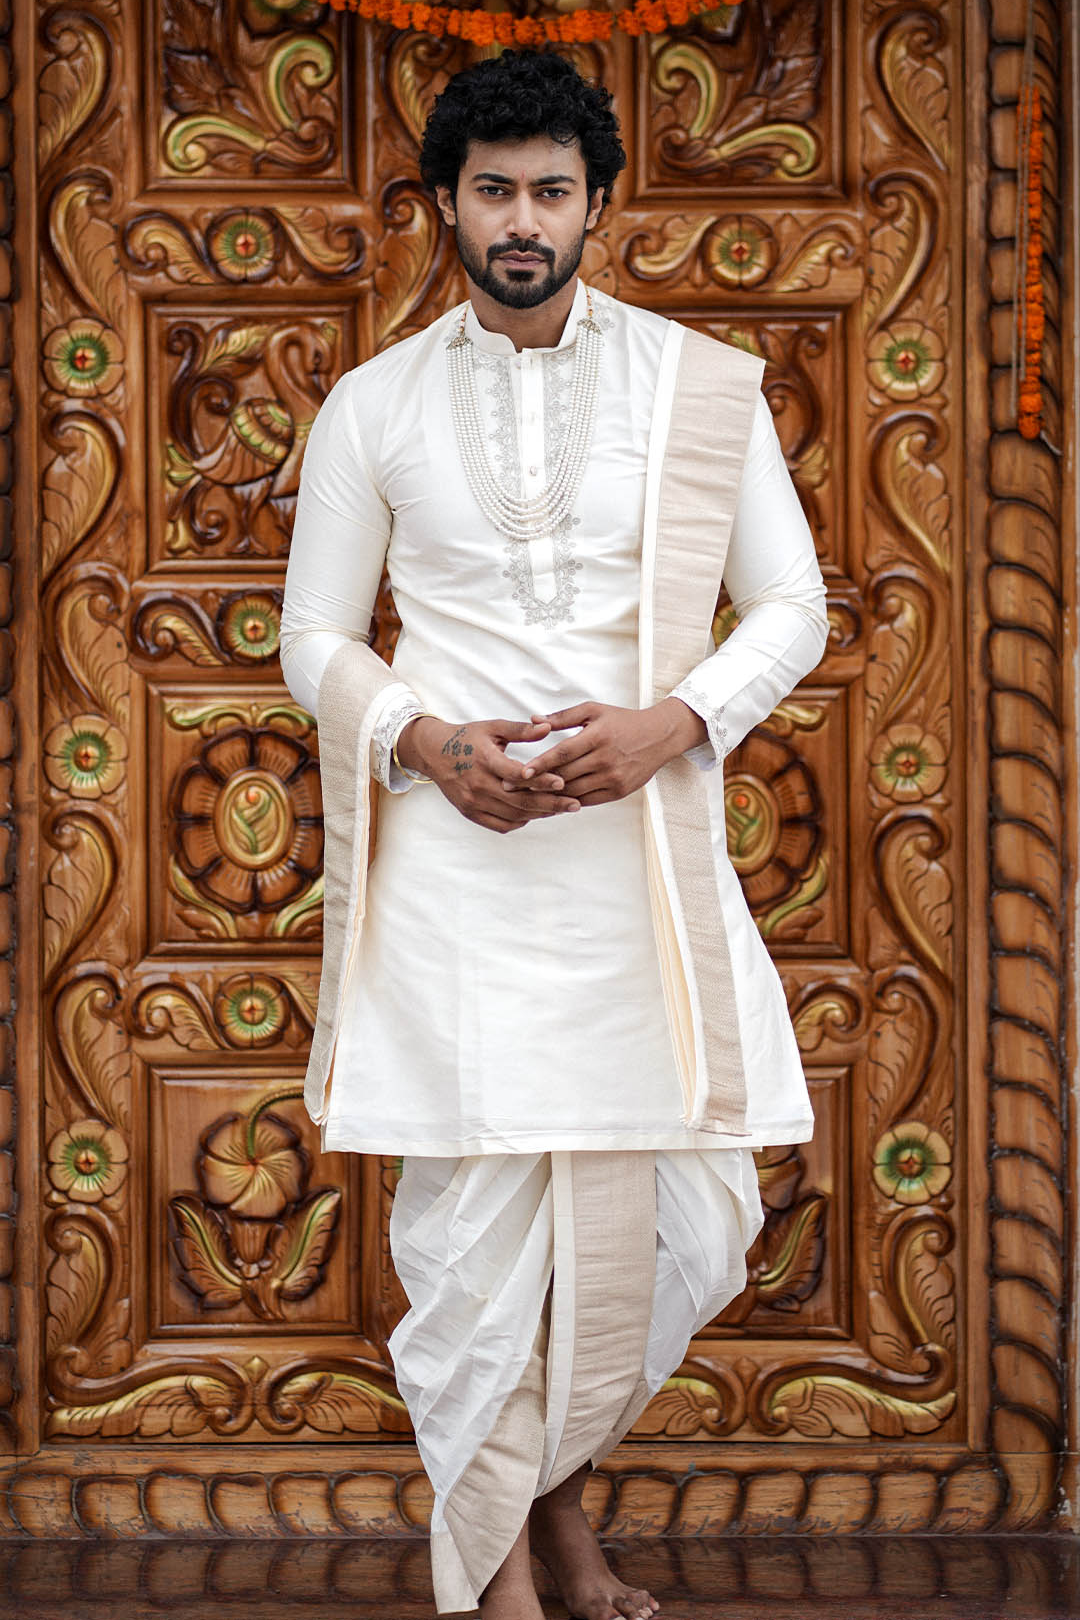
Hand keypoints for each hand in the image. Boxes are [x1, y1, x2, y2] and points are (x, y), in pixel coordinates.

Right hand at [396, 715, 581, 833]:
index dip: (539, 779)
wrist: (434, 753)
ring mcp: (473, 801)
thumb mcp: (493, 728)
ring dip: (539, 813)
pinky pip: (501, 825)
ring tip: (562, 809)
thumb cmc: (467, 738)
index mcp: (485, 760)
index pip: (516, 774)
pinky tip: (536, 814)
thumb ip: (521, 730)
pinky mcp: (471, 813)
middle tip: (575, 804)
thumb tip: (548, 727)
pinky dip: (520, 821)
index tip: (562, 782)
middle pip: (519, 800)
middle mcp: (478, 784)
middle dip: (550, 804)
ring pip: (513, 814)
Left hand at [519, 699, 707, 806]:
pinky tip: (552, 801)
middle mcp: (605, 759)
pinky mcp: (619, 792)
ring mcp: (613, 778)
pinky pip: (588, 801)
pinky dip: (569, 802)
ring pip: (574, 791)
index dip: (540, 764)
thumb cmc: (623, 721)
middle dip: (536, 783)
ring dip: (550, 796)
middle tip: (511, 789)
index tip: (519, 773)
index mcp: (597, 736)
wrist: (659, 737)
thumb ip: (563, 716)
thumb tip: (534, 720)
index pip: (562, 753)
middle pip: (565, 775)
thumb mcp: (594, 711)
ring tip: (526, 798)